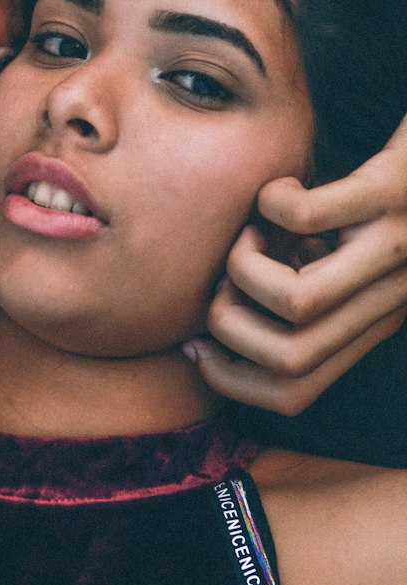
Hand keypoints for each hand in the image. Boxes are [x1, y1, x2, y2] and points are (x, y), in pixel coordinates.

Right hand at [186, 117, 406, 414]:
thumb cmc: (376, 200)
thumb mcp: (344, 262)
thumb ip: (301, 291)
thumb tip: (223, 317)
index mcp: (374, 323)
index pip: (293, 395)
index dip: (228, 380)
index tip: (198, 345)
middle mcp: (389, 297)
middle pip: (289, 361)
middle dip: (227, 327)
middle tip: (224, 280)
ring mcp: (392, 247)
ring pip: (298, 301)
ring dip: (244, 269)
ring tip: (251, 235)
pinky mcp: (388, 193)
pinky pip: (306, 217)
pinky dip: (271, 202)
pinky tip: (280, 189)